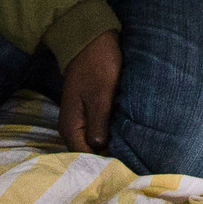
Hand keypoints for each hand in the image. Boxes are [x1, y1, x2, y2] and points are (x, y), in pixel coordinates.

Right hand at [59, 29, 121, 154]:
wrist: (91, 40)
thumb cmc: (98, 67)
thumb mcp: (101, 98)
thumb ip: (98, 127)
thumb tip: (101, 151)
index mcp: (71, 127)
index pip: (85, 158)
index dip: (103, 163)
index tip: (125, 163)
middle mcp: (71, 127)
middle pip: (89, 152)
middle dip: (108, 155)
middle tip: (132, 158)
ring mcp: (79, 119)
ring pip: (94, 142)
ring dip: (109, 144)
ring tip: (131, 149)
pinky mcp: (88, 111)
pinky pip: (97, 130)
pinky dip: (109, 132)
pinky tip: (123, 134)